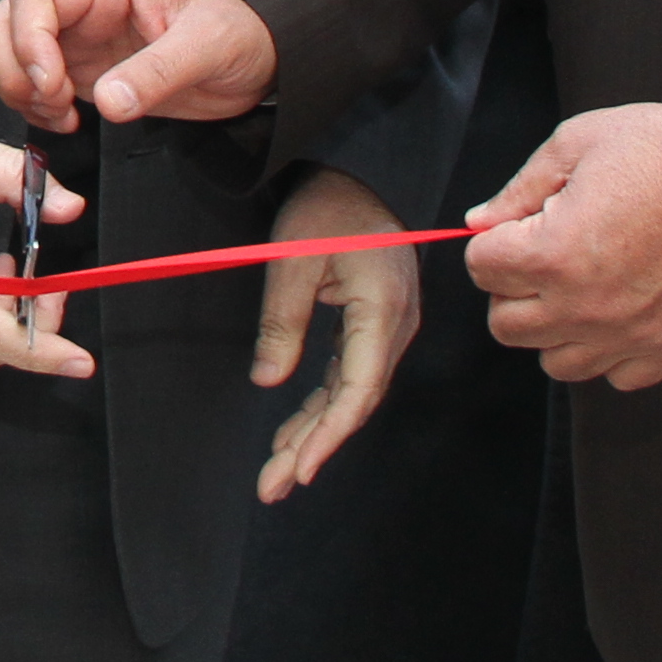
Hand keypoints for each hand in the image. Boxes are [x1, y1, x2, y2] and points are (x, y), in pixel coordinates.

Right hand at [0, 0, 276, 131]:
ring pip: (10, 51)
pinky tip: (66, 120)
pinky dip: (35, 106)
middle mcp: (85, 3)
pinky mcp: (81, 68)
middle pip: (6, 19)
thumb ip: (159, 71)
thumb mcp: (210, 45)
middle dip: (13, 66)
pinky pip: (33, 83)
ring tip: (60, 114)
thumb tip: (111, 101)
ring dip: (19, 88)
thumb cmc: (242, 28)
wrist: (260, 55)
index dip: (29, 37)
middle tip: (51, 101)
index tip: (50, 81)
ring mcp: (78, 36)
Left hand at [251, 167, 419, 501]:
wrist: (358, 174)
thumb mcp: (293, 259)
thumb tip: (268, 380)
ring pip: (350, 395)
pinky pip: (347, 377)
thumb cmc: (327, 207)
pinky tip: (293, 433)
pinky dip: (320, 406)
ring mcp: (386, 329)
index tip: (301, 468)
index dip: (330, 435)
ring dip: (315, 434)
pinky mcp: (372, 327)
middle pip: (355, 402)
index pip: (359, 388)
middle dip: (313, 448)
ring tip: (277, 474)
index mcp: (383, 309)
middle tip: (274, 487)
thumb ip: (282, 322)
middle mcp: (393, 327)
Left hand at [454, 103, 661, 390]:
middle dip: (513, 290)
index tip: (516, 230)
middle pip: (506, 326)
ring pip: (555, 363)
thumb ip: (518, 188)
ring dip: (554, 329)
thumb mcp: (576, 144)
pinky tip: (618, 312)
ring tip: (577, 288)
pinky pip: (617, 377)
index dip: (494, 242)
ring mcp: (628, 334)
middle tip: (540, 259)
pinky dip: (609, 352)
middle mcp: (585, 306)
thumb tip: (480, 219)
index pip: (481, 269)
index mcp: (554, 254)